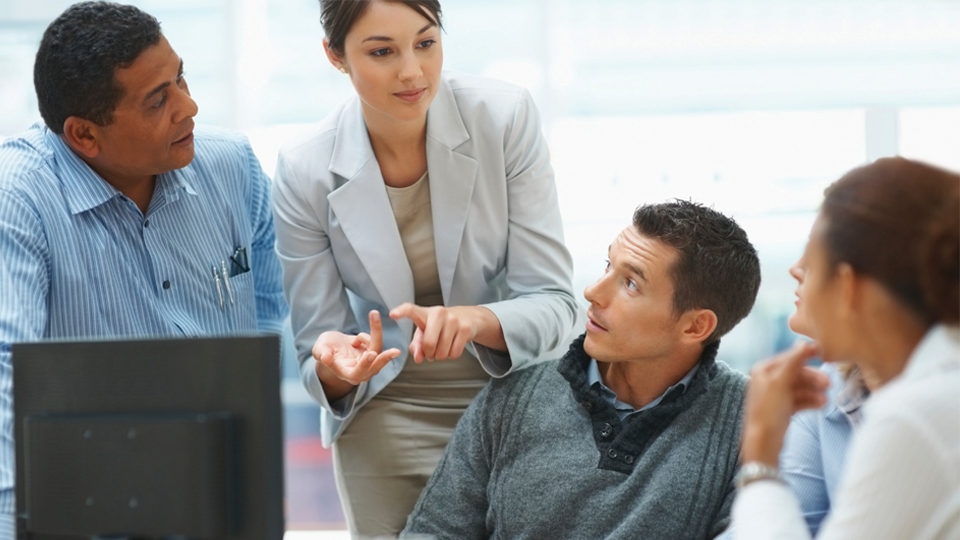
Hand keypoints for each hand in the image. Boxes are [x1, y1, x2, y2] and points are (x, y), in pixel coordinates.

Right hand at [312, 310, 401, 390]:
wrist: (332, 346)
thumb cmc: (324, 348)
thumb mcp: (319, 348)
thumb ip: (321, 353)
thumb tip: (325, 359)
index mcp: (345, 373)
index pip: (357, 373)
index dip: (364, 365)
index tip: (371, 354)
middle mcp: (359, 372)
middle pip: (375, 367)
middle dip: (385, 359)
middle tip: (396, 351)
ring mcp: (368, 364)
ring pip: (378, 350)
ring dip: (377, 332)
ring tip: (373, 314)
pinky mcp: (374, 355)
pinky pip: (376, 341)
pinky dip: (372, 332)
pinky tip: (356, 339)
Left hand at [389, 303, 481, 362]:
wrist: (468, 318)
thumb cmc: (440, 326)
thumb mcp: (425, 332)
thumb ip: (417, 345)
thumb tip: (419, 358)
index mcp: (424, 313)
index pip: (411, 310)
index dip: (401, 312)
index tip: (392, 314)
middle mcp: (439, 313)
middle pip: (428, 344)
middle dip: (429, 353)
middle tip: (432, 350)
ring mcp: (454, 320)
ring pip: (442, 352)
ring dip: (441, 355)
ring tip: (443, 346)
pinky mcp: (465, 329)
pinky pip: (454, 354)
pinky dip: (451, 355)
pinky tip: (453, 345)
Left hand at [741, 341, 830, 465]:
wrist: (763, 441)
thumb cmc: (769, 410)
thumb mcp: (782, 382)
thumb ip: (793, 362)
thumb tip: (803, 343)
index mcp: (763, 370)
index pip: (788, 358)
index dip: (805, 355)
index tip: (823, 351)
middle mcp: (767, 380)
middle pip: (796, 373)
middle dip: (812, 378)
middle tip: (829, 384)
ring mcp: (775, 395)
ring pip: (799, 387)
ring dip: (813, 392)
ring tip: (825, 400)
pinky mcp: (782, 409)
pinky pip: (799, 400)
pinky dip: (809, 401)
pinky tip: (820, 405)